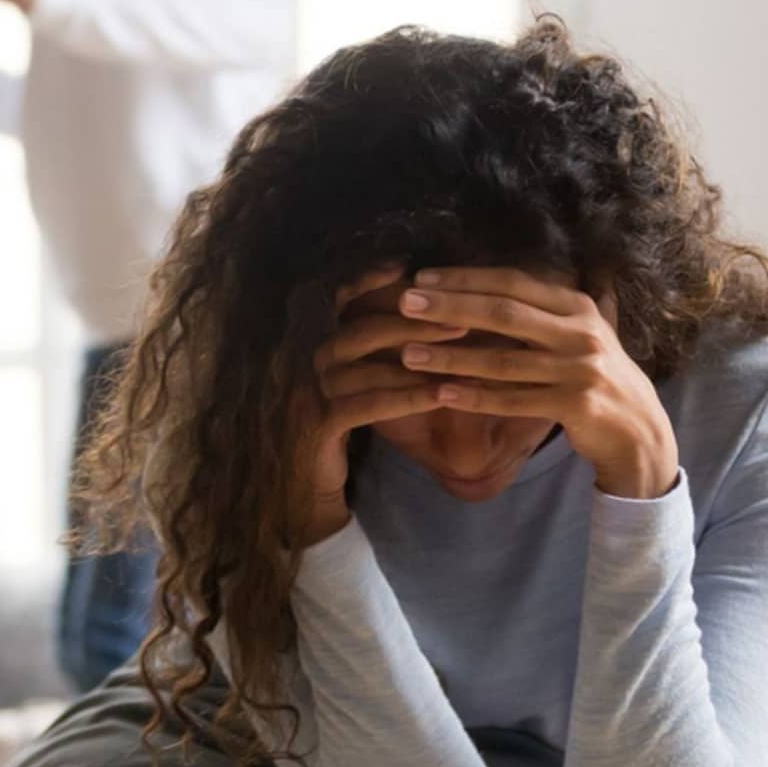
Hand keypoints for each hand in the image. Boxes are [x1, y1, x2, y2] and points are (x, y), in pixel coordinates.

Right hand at [300, 267, 468, 544]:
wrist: (305, 499)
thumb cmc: (338, 438)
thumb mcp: (354, 390)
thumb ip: (372, 356)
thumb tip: (420, 320)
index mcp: (312, 349)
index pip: (339, 303)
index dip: (369, 283)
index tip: (410, 267)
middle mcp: (303, 364)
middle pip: (360, 329)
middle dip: (414, 319)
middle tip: (462, 315)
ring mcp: (305, 395)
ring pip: (364, 365)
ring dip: (418, 356)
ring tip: (464, 350)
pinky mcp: (314, 428)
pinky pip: (365, 406)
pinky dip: (406, 398)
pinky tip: (441, 395)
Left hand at [396, 267, 679, 499]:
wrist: (638, 428)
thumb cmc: (595, 373)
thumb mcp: (581, 331)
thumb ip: (543, 307)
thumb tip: (488, 278)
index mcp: (577, 305)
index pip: (513, 283)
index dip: (467, 278)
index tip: (423, 278)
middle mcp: (581, 332)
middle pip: (504, 314)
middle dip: (451, 307)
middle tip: (406, 303)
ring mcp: (580, 369)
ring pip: (504, 361)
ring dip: (452, 357)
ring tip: (408, 354)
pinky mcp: (576, 406)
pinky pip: (514, 400)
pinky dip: (476, 398)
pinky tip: (441, 394)